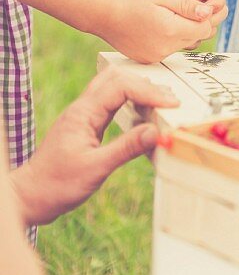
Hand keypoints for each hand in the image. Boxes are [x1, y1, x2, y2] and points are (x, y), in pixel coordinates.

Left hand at [11, 67, 178, 225]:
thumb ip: (126, 148)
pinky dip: (129, 101)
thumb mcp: (95, 169)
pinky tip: (141, 113)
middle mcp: (83, 107)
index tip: (171, 103)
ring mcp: (84, 114)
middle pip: (117, 77)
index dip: (149, 91)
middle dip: (146, 85)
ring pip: (113, 86)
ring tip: (159, 103)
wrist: (31, 196)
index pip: (122, 86)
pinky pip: (111, 102)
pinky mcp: (86, 124)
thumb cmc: (57, 185)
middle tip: (169, 100)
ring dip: (137, 89)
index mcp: (84, 112)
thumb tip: (156, 132)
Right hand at [100, 0, 216, 62]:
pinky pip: (170, 50)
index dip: (208, 15)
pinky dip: (171, 38)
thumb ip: (187, 5)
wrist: (105, 13)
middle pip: (196, 38)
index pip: (204, 28)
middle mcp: (165, 48)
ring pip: (184, 44)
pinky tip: (160, 25)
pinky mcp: (149, 59)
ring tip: (172, 14)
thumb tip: (209, 12)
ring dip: (184, 30)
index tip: (202, 3)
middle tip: (188, 6)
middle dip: (197, 22)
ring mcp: (156, 56)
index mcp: (171, 30)